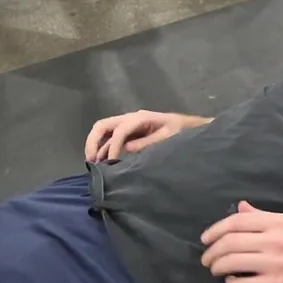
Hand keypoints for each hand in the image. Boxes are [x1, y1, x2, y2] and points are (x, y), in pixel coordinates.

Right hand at [84, 109, 211, 161]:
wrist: (191, 128)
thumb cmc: (182, 131)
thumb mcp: (168, 138)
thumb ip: (147, 143)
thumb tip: (126, 149)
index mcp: (141, 118)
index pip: (120, 130)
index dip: (113, 146)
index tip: (111, 163)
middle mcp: (131, 119)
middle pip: (103, 125)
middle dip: (93, 141)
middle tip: (91, 160)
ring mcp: (129, 126)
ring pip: (105, 132)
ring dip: (97, 146)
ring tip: (95, 165)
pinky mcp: (131, 134)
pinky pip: (112, 140)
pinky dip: (105, 149)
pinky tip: (105, 163)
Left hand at [201, 201, 282, 282]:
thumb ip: (264, 217)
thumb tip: (240, 207)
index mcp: (279, 222)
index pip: (237, 222)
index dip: (215, 230)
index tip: (206, 239)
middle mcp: (276, 240)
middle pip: (230, 242)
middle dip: (212, 251)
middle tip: (206, 259)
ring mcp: (276, 263)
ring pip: (233, 263)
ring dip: (218, 267)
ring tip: (216, 269)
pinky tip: (232, 282)